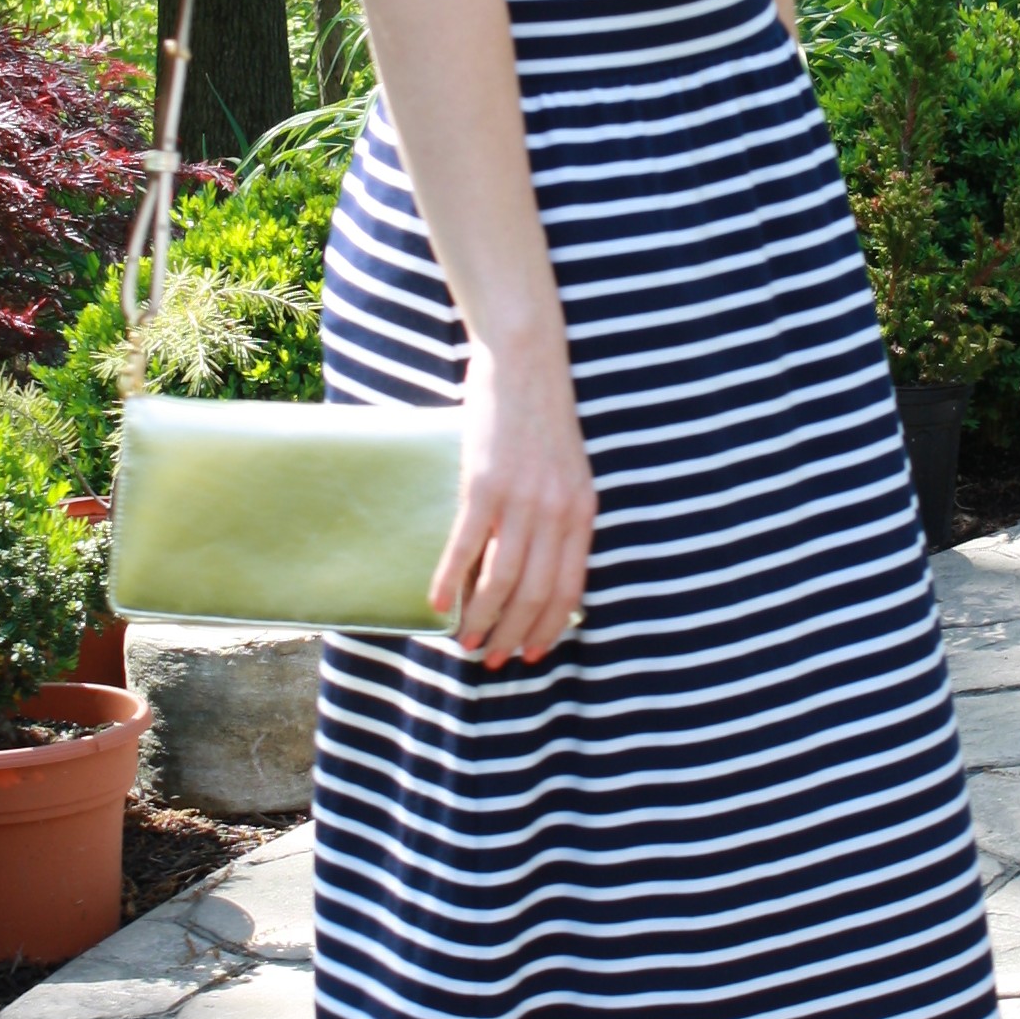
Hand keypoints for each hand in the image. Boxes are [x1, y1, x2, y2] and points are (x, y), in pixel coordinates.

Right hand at [430, 332, 596, 666]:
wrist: (525, 361)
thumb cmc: (542, 418)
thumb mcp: (567, 472)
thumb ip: (559, 517)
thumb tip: (539, 567)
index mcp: (582, 512)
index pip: (569, 589)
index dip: (550, 628)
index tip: (532, 653)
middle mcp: (557, 513)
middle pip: (535, 594)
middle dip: (513, 635)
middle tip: (490, 658)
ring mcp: (521, 500)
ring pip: (502, 581)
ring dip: (482, 619)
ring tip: (465, 641)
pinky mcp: (485, 483)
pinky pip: (467, 547)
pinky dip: (450, 581)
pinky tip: (437, 603)